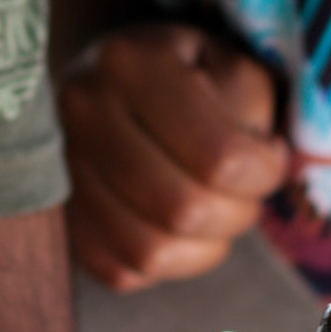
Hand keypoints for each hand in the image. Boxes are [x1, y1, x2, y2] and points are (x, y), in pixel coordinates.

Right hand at [59, 22, 290, 289]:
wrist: (110, 80)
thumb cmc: (184, 72)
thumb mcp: (227, 60)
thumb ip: (248, 101)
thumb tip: (253, 159)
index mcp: (130, 64)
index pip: (218, 155)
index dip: (263, 173)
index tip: (270, 158)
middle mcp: (82, 112)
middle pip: (182, 209)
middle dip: (236, 213)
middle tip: (247, 192)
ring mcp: (60, 168)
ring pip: (149, 251)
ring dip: (205, 245)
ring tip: (218, 211)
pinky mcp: (60, 215)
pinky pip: (122, 270)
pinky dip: (167, 262)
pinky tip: (181, 227)